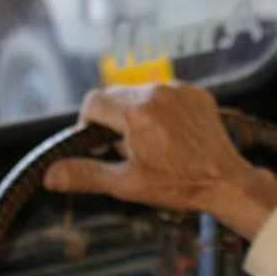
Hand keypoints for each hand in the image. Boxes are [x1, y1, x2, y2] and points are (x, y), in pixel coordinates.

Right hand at [43, 82, 276, 240]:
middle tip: (126, 150)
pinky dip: (161, 110)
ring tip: (151, 145)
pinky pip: (167, 94)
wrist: (225, 181)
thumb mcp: (127, 184)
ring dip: (136, 114)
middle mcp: (157, 93)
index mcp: (136, 112)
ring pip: (140, 93)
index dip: (87, 124)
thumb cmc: (179, 184)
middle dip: (112, 120)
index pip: (93, 102)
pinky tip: (171, 136)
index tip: (99, 146)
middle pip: (115, 95)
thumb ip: (86, 174)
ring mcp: (179, 90)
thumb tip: (50, 174)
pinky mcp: (196, 93)